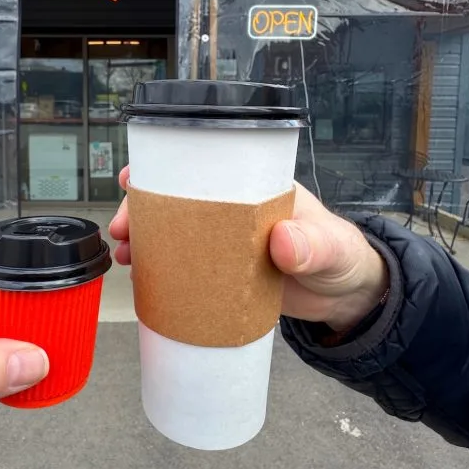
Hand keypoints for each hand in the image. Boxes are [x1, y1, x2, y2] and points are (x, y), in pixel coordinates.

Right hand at [110, 168, 388, 333]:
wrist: (346, 299)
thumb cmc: (342, 258)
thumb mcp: (331, 247)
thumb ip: (311, 244)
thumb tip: (282, 241)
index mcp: (254, 189)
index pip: (203, 168)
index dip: (163, 170)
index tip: (133, 177)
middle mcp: (233, 211)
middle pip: (176, 202)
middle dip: (141, 210)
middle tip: (122, 228)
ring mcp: (225, 244)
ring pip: (174, 234)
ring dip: (145, 241)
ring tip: (126, 255)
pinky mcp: (223, 276)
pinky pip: (184, 269)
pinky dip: (161, 271)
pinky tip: (143, 279)